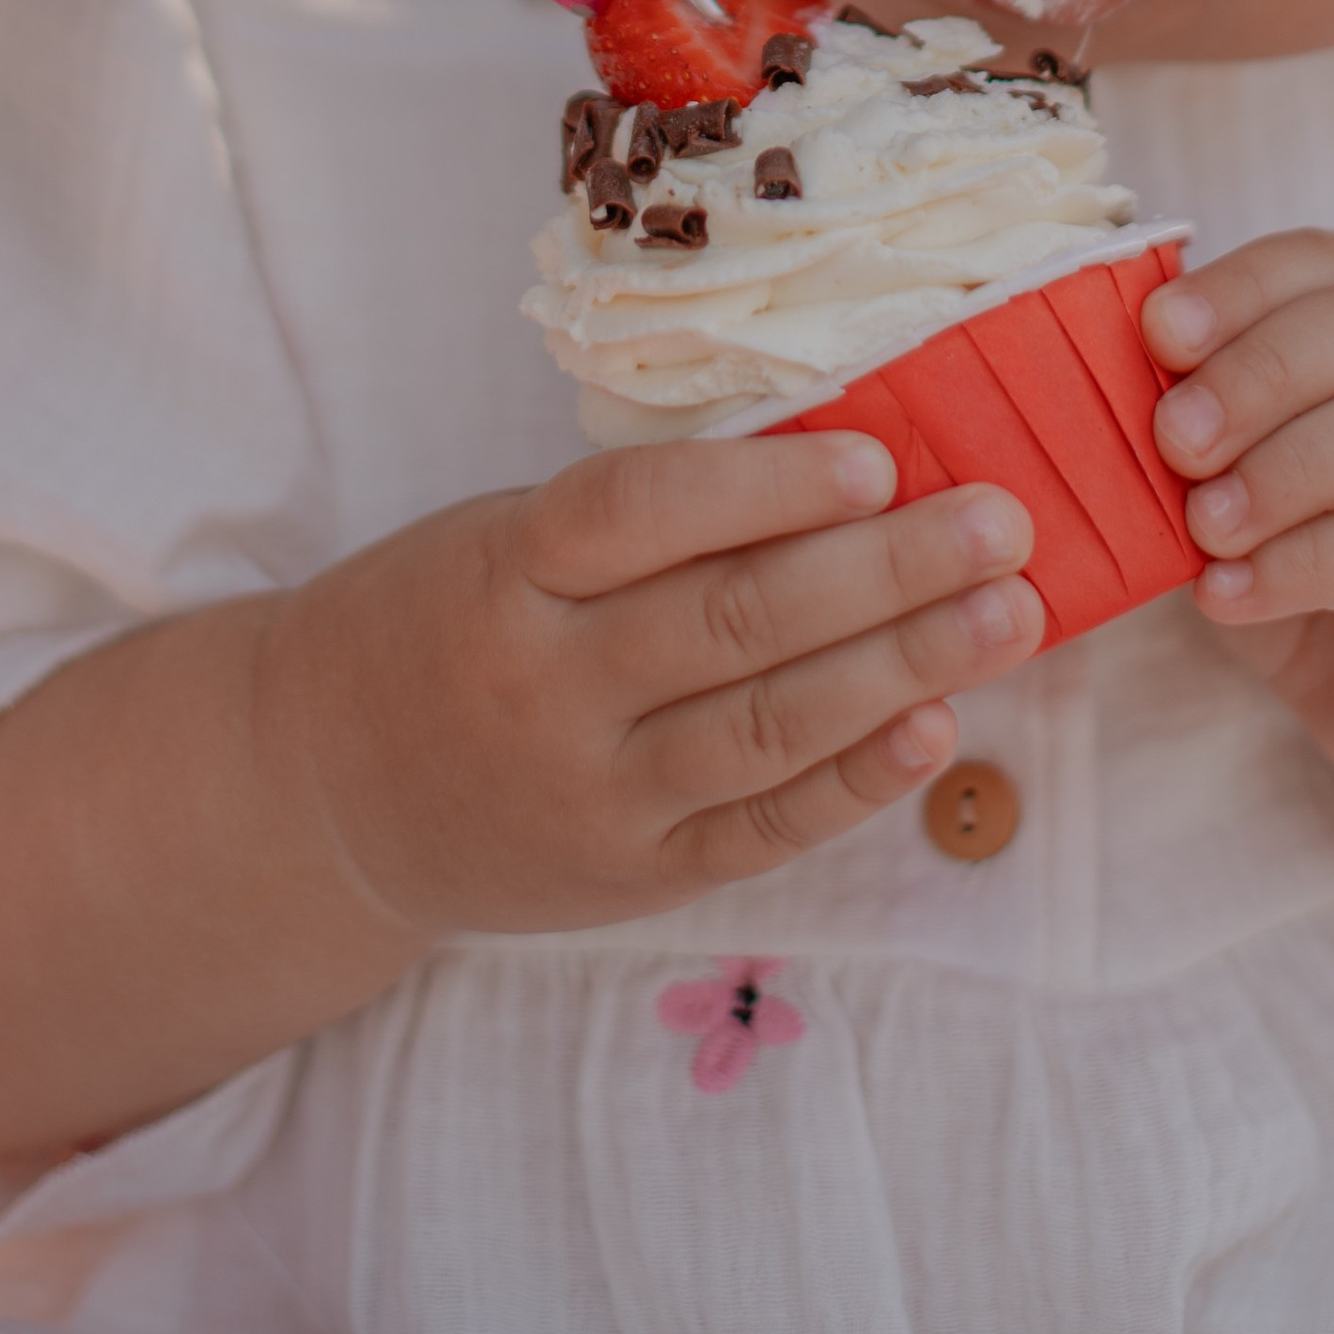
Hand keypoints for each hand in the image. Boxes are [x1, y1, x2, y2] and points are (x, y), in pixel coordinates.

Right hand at [269, 435, 1042, 930]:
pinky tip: (937, 725)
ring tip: (1009, 612)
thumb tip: (839, 469)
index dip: (767, 487)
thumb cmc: (444, 620)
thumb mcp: (502, 539)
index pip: (641, 517)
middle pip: (733, 622)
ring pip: (767, 726)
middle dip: (886, 570)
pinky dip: (856, 779)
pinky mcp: (631, 876)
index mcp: (503, 574)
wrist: (324, 791)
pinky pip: (760, 826)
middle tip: (1001, 522)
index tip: (881, 456)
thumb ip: (640, 523)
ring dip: (905, 667)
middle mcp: (545, 690)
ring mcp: (592, 797)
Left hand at [1143, 233, 1333, 815]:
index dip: (1245, 285)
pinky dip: (1315, 562)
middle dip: (1265, 368)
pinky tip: (1233, 594)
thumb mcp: (1256, 485)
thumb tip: (1095, 387)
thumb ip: (1206, 430)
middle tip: (1172, 438)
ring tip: (1205, 522)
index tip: (1157, 334)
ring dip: (1297, 462)